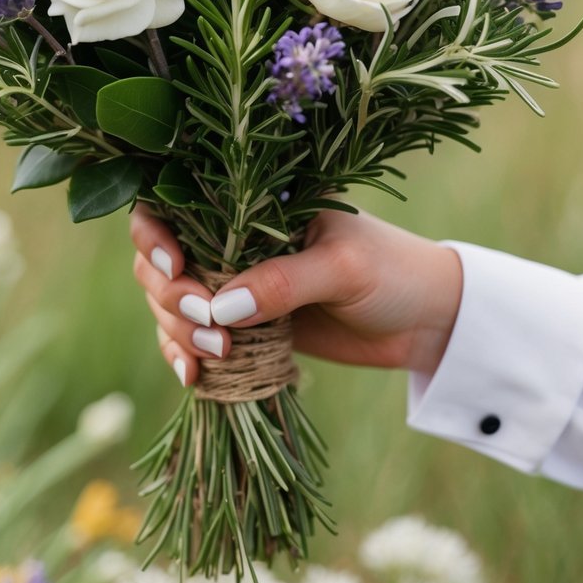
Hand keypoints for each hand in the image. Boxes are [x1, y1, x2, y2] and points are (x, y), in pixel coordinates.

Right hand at [130, 204, 462, 387]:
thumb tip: (219, 308)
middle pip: (159, 262)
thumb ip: (284, 282)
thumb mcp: (343, 267)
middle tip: (209, 325)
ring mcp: (235, 286)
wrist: (428, 322)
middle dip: (170, 296)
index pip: (174, 204)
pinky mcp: (244, 329)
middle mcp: (233, 241)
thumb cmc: (393, 272)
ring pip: (170, 305)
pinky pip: (193, 342)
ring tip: (216, 356)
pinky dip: (184, 358)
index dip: (154, 233)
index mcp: (252, 205)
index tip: (175, 267)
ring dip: (177, 331)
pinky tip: (194, 378)